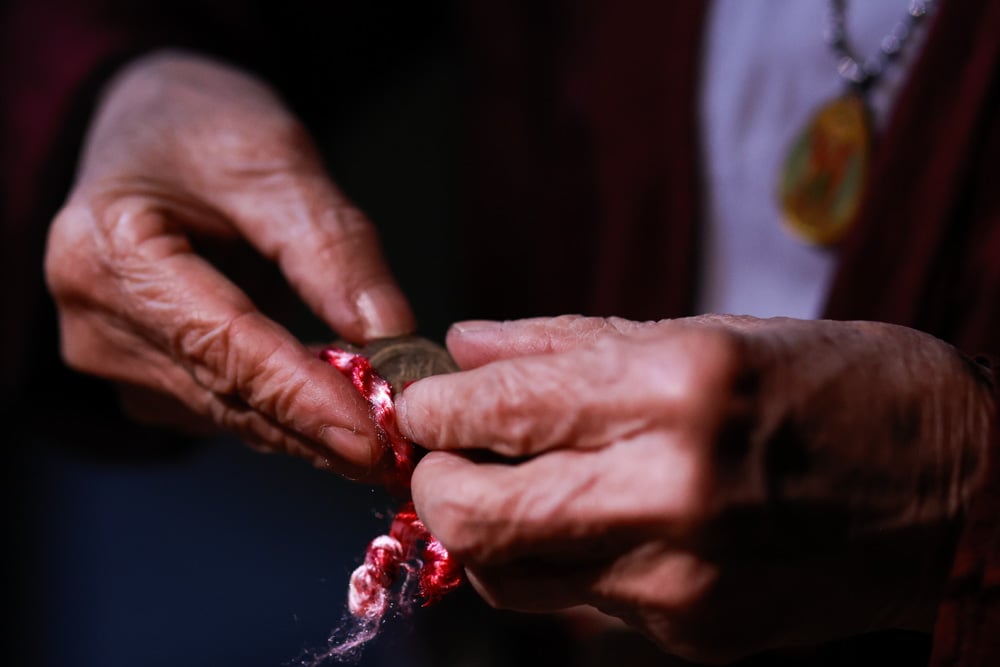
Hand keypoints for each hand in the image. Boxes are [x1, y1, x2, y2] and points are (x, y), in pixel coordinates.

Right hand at [45, 51, 413, 476]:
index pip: (219, 343)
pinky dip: (287, 412)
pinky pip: (226, 408)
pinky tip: (343, 411)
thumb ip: (330, 245)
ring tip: (389, 437)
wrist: (152, 131)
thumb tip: (389, 334)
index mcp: (109, 251)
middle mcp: (95, 320)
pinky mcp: (144, 376)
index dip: (300, 396)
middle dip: (319, 426)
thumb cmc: (204, 127)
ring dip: (310, 428)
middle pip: (225, 393)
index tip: (369, 435)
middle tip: (403, 451)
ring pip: (230, 412)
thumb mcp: (276, 159)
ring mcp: (113, 356)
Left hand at [397, 315, 993, 661]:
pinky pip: (575, 603)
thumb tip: (468, 344)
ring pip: (507, 577)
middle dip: (433, 483)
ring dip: (481, 530)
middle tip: (444, 453)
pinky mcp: (692, 635)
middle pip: (475, 516)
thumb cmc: (846, 388)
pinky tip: (581, 520)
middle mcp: (670, 492)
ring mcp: (680, 580)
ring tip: (505, 485)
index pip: (502, 408)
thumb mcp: (712, 330)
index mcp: (677, 389)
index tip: (422, 400)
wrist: (964, 495)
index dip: (437, 407)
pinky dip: (550, 560)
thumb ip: (571, 341)